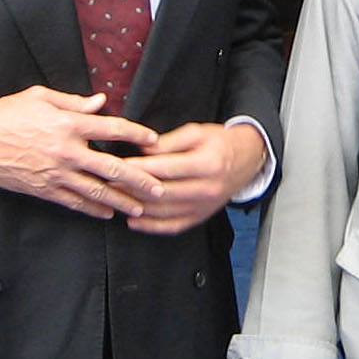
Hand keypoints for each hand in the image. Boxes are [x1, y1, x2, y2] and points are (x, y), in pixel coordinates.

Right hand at [0, 86, 160, 218]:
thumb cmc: (6, 114)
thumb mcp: (40, 97)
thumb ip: (74, 102)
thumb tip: (100, 103)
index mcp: (68, 124)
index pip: (112, 129)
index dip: (137, 134)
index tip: (153, 141)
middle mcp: (66, 150)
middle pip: (112, 168)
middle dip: (139, 180)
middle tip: (159, 188)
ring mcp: (55, 173)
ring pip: (96, 191)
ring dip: (121, 201)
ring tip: (139, 208)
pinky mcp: (42, 189)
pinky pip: (73, 202)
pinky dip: (92, 208)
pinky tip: (107, 213)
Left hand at [129, 121, 265, 233]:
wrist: (248, 158)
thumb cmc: (221, 143)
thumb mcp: (197, 132)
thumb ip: (168, 142)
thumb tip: (142, 151)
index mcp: (208, 163)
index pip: (165, 169)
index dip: (138, 168)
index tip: (118, 165)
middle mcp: (207, 188)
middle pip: (161, 193)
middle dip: (132, 189)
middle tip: (110, 183)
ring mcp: (205, 206)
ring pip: (163, 212)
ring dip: (137, 207)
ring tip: (117, 200)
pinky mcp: (201, 216)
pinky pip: (173, 226)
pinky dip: (150, 226)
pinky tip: (134, 220)